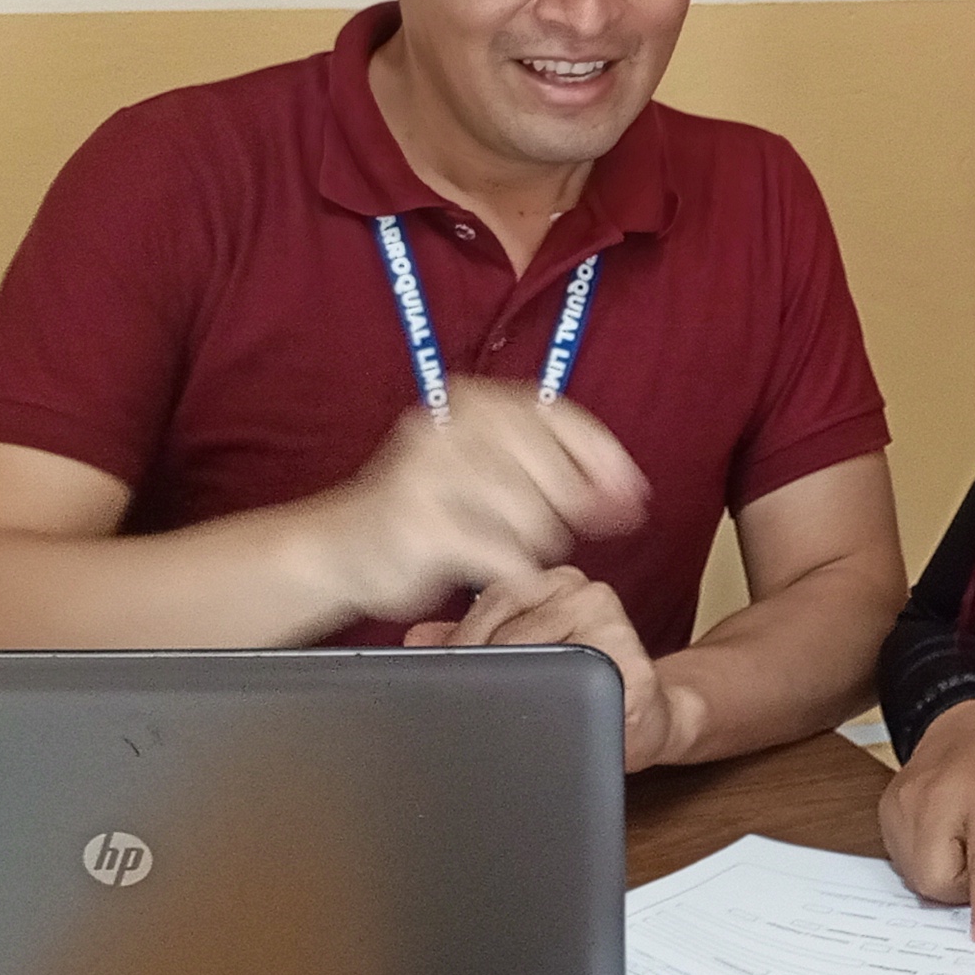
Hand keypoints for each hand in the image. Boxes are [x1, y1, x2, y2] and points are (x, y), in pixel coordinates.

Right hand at [292, 384, 648, 621]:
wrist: (340, 547)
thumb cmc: (429, 511)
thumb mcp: (492, 473)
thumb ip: (559, 474)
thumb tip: (632, 496)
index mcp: (471, 402)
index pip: (558, 416)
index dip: (603, 457)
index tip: (634, 493)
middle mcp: (450, 428)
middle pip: (552, 470)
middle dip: (570, 509)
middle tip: (560, 533)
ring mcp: (430, 475)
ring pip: (532, 516)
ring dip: (534, 542)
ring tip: (506, 546)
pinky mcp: (420, 526)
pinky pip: (502, 553)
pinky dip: (516, 570)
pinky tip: (504, 571)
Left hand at [407, 566, 696, 769]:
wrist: (651, 716)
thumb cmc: (584, 687)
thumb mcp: (526, 659)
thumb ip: (474, 644)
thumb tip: (417, 640)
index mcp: (557, 582)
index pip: (493, 600)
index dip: (463, 642)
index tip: (440, 677)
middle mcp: (585, 591)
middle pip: (511, 632)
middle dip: (480, 673)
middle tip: (463, 708)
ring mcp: (612, 623)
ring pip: (538, 660)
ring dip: (514, 695)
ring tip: (508, 719)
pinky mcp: (633, 662)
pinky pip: (577, 689)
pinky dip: (557, 712)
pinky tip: (551, 723)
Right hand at [877, 699, 974, 943]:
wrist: (961, 722)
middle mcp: (936, 797)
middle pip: (938, 879)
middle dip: (964, 885)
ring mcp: (904, 803)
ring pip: (919, 876)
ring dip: (945, 872)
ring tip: (962, 841)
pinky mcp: (887, 809)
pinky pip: (904, 859)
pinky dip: (927, 857)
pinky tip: (943, 834)